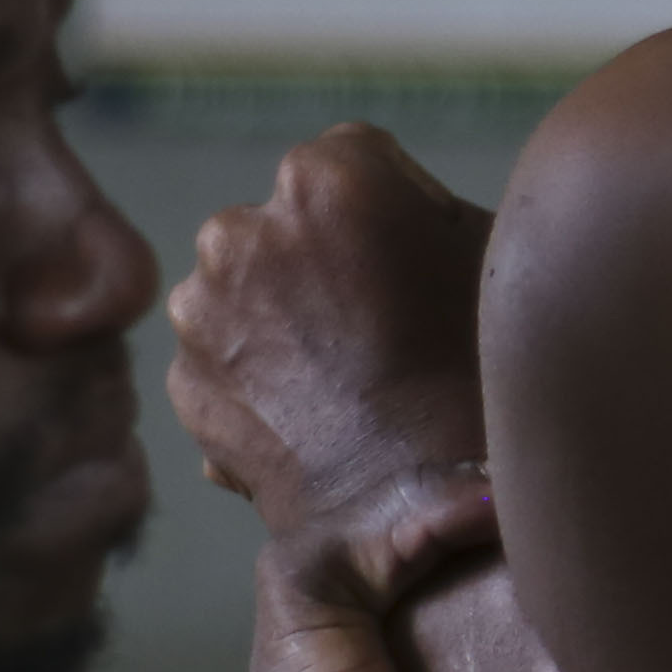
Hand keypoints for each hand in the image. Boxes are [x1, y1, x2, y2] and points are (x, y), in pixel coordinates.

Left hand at [166, 126, 496, 545]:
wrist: (432, 508)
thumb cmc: (481, 375)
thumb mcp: (488, 255)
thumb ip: (421, 209)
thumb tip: (391, 216)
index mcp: (327, 176)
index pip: (352, 163)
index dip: (390, 217)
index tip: (415, 268)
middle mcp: (243, 228)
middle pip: (283, 225)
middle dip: (317, 263)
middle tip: (379, 329)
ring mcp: (202, 309)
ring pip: (242, 290)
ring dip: (278, 320)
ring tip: (345, 380)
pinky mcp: (183, 380)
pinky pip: (220, 357)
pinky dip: (254, 379)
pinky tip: (314, 414)